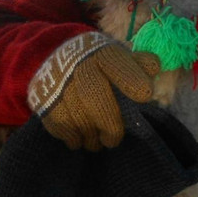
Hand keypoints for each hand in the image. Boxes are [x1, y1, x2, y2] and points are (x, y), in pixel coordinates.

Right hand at [31, 35, 162, 151]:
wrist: (56, 57)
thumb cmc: (99, 63)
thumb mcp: (119, 56)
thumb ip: (139, 63)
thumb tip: (154, 68)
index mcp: (102, 53)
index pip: (117, 63)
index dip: (131, 78)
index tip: (145, 95)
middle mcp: (79, 65)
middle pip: (94, 93)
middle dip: (108, 121)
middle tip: (114, 140)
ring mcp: (58, 82)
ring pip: (75, 113)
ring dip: (89, 134)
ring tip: (98, 143)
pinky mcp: (43, 98)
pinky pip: (58, 123)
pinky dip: (71, 135)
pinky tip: (80, 140)